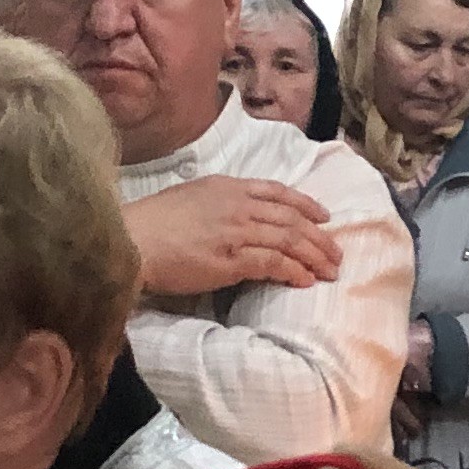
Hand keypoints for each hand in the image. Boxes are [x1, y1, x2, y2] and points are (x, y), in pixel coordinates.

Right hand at [127, 175, 340, 296]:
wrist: (132, 240)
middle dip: (319, 237)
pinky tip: (305, 281)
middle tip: (336, 254)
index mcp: (228, 187)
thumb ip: (219, 202)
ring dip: (314, 257)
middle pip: (292, 220)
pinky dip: (294, 272)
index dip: (306, 205)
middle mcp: (238, 206)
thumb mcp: (190, 197)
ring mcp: (237, 232)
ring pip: (289, 241)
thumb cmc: (152, 222)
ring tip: (329, 271)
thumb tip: (239, 215)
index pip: (278, 192)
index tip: (323, 217)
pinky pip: (274, 264)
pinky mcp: (232, 260)